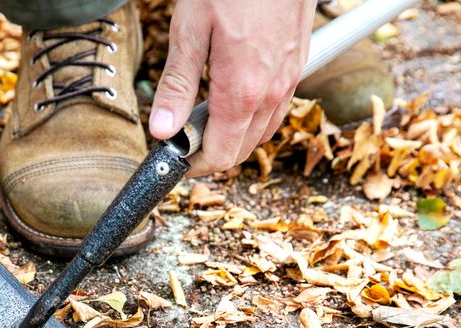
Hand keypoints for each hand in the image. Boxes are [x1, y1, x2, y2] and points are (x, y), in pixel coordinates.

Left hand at [149, 0, 316, 176]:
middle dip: (211, 152)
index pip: (221, 155)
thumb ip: (177, 84)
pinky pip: (276, 109)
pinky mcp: (298, 64)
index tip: (173, 157)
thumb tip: (162, 130)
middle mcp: (271, 93)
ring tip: (202, 118)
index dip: (194, 165)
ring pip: (262, 132)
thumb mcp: (190, 29)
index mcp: (242, 91)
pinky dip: (253, 116)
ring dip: (233, 136)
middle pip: (242, 150)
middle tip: (181, 137)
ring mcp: (289, 79)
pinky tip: (233, 97)